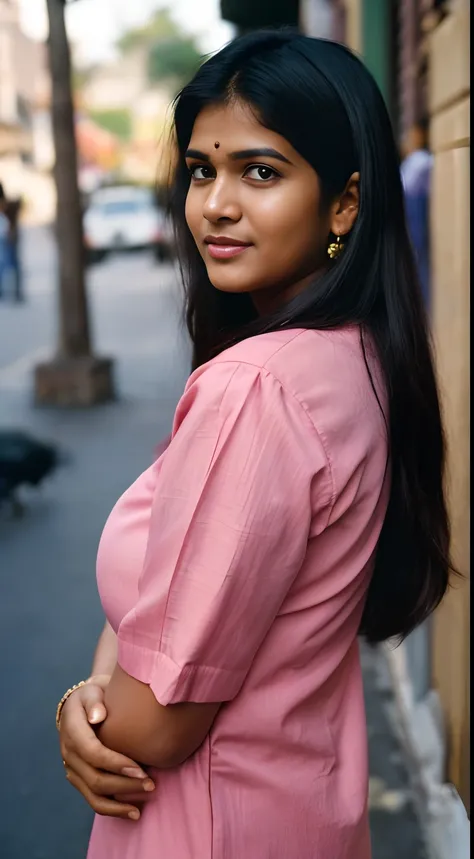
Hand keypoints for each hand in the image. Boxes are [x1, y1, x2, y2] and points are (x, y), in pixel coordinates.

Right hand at [59, 674, 155, 819]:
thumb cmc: (94, 695)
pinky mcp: (79, 778)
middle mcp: (69, 753)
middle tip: (151, 784)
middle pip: (95, 778)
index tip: (141, 769)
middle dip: (124, 785)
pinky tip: (132, 811)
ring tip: (141, 809)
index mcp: (72, 731)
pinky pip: (93, 799)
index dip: (116, 763)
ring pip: (93, 795)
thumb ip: (95, 702)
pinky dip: (112, 809)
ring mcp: (72, 769)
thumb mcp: (92, 691)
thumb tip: (98, 716)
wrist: (83, 704)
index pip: (93, 752)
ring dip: (118, 804)